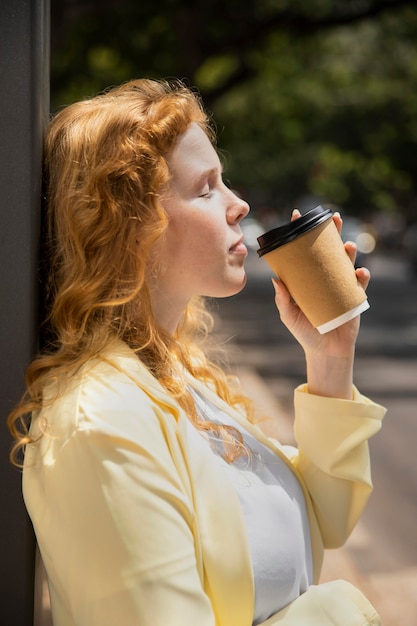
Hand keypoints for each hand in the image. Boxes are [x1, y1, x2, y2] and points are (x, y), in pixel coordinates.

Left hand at [272, 209, 370, 397]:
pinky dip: (361, 276)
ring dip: (348, 251)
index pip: (303, 251)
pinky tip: (359, 273)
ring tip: (347, 246)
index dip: (300, 233)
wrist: (325, 351)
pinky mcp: (354, 297)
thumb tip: (277, 279)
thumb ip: (283, 300)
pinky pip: (359, 283)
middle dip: (332, 232)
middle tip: (332, 218)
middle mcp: (324, 277)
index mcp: (307, 278)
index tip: (296, 215)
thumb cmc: (304, 332)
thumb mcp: (289, 316)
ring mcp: (340, 285)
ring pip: (346, 262)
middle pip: (328, 249)